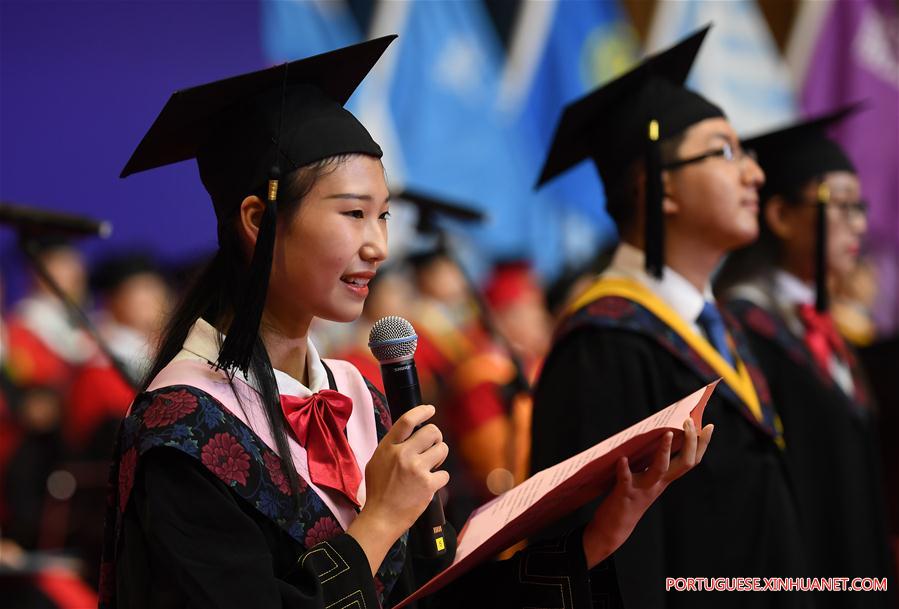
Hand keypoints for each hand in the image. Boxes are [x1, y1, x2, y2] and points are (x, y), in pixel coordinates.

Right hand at [347, 404, 448, 573]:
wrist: (381, 517)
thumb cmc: (378, 490)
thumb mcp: (376, 461)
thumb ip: (392, 446)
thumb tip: (408, 433)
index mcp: (388, 447)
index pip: (407, 420)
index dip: (422, 411)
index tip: (430, 409)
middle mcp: (403, 454)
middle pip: (432, 431)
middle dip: (436, 437)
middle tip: (433, 446)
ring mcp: (417, 469)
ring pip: (442, 449)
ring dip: (439, 456)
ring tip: (431, 466)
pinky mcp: (428, 484)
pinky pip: (445, 473)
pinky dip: (439, 479)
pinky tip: (429, 485)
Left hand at [582, 418, 712, 567]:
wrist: (615, 527)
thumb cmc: (630, 497)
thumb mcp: (646, 480)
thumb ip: (652, 463)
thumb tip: (659, 437)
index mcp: (665, 479)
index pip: (691, 460)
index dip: (702, 444)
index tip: (709, 426)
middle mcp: (659, 483)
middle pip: (684, 464)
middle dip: (690, 442)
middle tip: (690, 422)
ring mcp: (643, 488)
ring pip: (659, 470)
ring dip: (664, 452)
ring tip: (666, 434)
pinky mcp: (625, 493)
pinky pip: (626, 479)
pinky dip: (624, 469)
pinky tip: (622, 458)